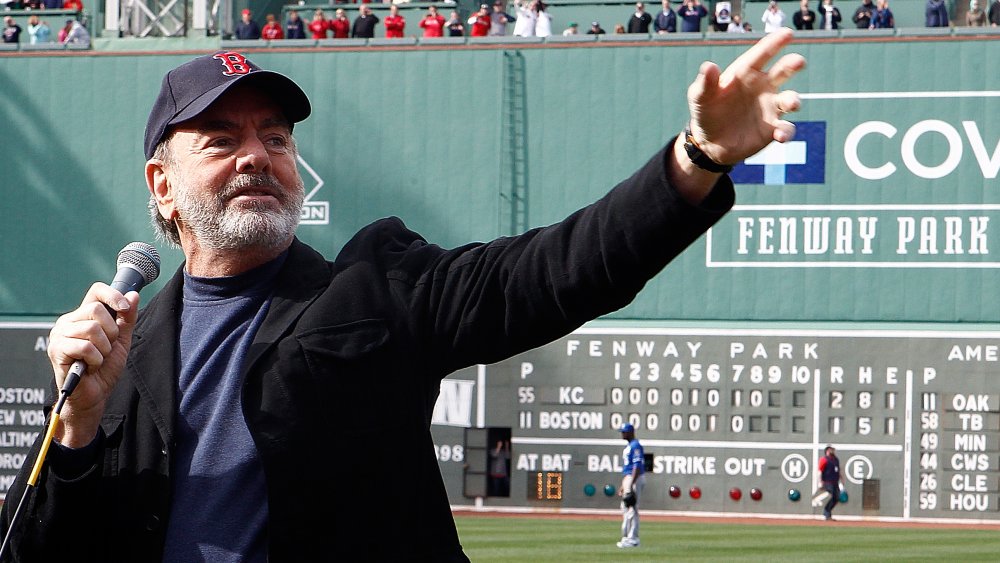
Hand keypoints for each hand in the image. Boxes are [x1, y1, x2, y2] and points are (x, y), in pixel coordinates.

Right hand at [47, 284, 139, 446]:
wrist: (95, 395)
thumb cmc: (104, 369)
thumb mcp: (121, 341)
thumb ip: (126, 318)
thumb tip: (133, 295)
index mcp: (83, 316)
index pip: (96, 291)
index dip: (113, 295)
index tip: (124, 308)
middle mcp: (68, 322)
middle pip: (96, 310)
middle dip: (111, 333)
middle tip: (106, 349)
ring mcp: (59, 335)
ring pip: (91, 329)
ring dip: (103, 349)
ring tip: (97, 359)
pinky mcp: (56, 350)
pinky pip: (85, 347)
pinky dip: (95, 360)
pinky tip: (90, 367)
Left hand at [685, 27, 805, 165]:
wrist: (710, 143)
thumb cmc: (706, 112)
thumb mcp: (700, 97)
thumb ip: (705, 83)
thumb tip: (709, 66)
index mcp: (746, 73)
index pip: (761, 55)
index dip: (774, 43)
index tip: (787, 33)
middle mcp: (762, 87)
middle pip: (782, 71)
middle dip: (792, 65)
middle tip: (799, 61)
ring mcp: (770, 108)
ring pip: (789, 100)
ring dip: (793, 100)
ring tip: (791, 103)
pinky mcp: (772, 129)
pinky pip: (785, 129)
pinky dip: (786, 132)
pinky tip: (779, 136)